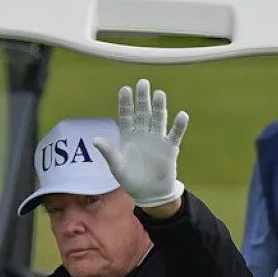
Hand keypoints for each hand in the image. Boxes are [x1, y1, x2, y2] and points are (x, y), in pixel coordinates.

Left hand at [93, 78, 187, 211]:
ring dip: (159, 107)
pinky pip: (175, 135)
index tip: (125, 89)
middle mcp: (144, 133)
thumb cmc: (130, 179)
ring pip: (158, 119)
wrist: (148, 193)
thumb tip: (95, 139)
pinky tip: (181, 115)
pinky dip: (178, 126)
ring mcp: (157, 139)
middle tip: (143, 83)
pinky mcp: (170, 149)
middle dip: (143, 98)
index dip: (125, 103)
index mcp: (129, 136)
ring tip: (159, 94)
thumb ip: (109, 152)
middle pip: (143, 112)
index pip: (126, 116)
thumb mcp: (117, 167)